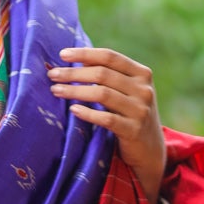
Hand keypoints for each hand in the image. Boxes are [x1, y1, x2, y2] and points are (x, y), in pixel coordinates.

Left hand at [47, 45, 165, 202]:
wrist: (150, 149)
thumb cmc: (131, 115)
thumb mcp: (128, 92)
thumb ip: (111, 76)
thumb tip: (77, 60)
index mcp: (142, 74)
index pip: (110, 57)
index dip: (85, 53)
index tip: (62, 54)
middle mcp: (144, 89)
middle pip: (103, 74)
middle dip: (74, 73)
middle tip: (53, 75)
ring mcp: (140, 110)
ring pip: (102, 94)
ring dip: (75, 91)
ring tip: (56, 90)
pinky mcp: (134, 130)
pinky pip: (106, 119)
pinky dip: (88, 113)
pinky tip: (73, 110)